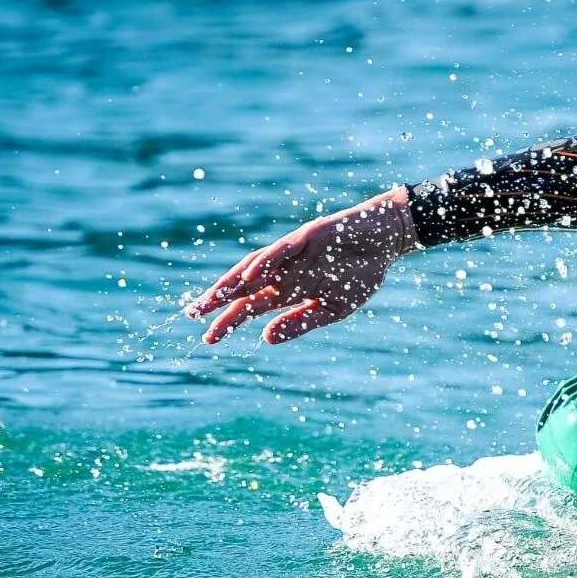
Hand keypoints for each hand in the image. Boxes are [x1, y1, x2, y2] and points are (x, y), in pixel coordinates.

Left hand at [186, 186, 419, 344]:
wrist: (385, 241)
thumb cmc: (361, 273)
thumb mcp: (332, 309)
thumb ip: (300, 323)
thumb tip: (266, 339)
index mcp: (288, 291)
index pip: (251, 307)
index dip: (229, 321)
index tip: (208, 339)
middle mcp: (283, 272)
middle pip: (243, 287)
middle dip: (218, 300)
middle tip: (191, 314)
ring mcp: (291, 254)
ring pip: (254, 267)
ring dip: (233, 281)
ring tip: (213, 297)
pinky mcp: (306, 238)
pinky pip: (280, 251)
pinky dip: (264, 263)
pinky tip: (249, 277)